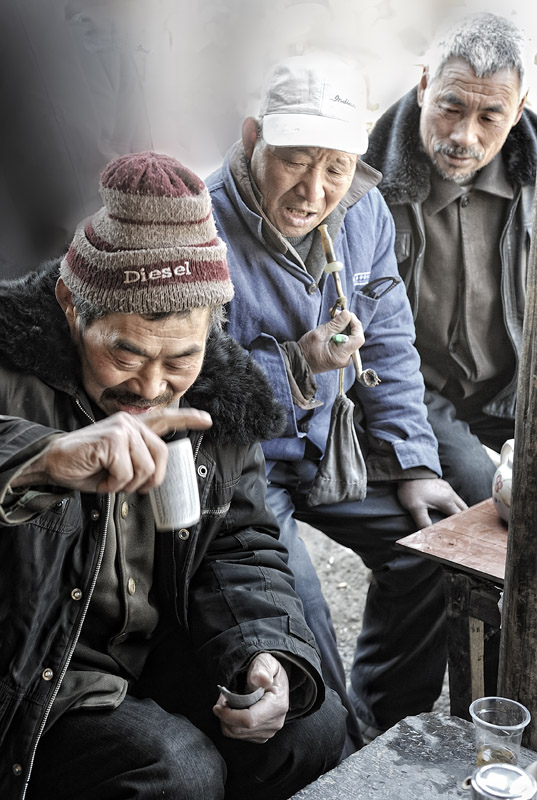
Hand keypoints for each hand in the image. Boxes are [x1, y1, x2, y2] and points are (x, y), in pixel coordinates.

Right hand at [12, 408, 211, 494]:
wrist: (54, 463)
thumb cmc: (86, 466)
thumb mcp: (119, 463)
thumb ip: (139, 460)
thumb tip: (157, 474)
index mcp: (133, 427)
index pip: (166, 419)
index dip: (188, 419)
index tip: (208, 420)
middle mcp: (130, 423)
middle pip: (161, 456)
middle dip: (149, 479)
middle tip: (128, 486)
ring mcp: (122, 428)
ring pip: (145, 467)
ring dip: (127, 484)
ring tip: (110, 480)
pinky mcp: (112, 439)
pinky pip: (127, 472)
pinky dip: (115, 484)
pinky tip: (102, 479)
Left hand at [213, 653, 288, 743]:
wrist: (273, 678)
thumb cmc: (266, 669)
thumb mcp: (264, 661)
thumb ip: (262, 669)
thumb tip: (261, 679)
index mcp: (277, 705)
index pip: (249, 720)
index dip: (229, 715)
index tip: (218, 705)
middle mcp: (275, 722)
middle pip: (240, 729)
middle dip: (225, 715)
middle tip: (224, 698)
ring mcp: (269, 731)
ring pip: (236, 733)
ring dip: (227, 719)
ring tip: (229, 701)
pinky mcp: (261, 735)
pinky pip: (239, 735)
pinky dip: (232, 723)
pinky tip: (235, 709)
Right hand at [297, 309, 363, 374]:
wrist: (299, 363)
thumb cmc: (306, 350)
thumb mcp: (320, 334)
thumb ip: (336, 324)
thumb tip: (347, 314)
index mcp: (341, 355)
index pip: (358, 338)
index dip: (355, 324)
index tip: (347, 314)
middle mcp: (345, 358)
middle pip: (355, 337)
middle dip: (347, 323)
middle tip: (336, 313)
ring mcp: (343, 358)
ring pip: (349, 338)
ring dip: (342, 327)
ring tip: (330, 321)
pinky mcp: (339, 355)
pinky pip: (344, 341)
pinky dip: (339, 333)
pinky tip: (330, 329)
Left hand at [397, 478, 467, 529]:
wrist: (409, 471)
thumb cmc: (412, 489)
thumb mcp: (415, 507)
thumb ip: (423, 522)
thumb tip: (428, 534)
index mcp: (447, 501)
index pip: (460, 517)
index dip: (462, 525)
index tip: (464, 533)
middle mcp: (450, 494)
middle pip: (464, 510)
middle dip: (465, 519)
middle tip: (465, 529)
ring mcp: (448, 488)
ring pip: (460, 502)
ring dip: (460, 511)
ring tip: (459, 521)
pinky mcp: (443, 485)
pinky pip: (454, 497)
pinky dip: (455, 504)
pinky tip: (450, 509)